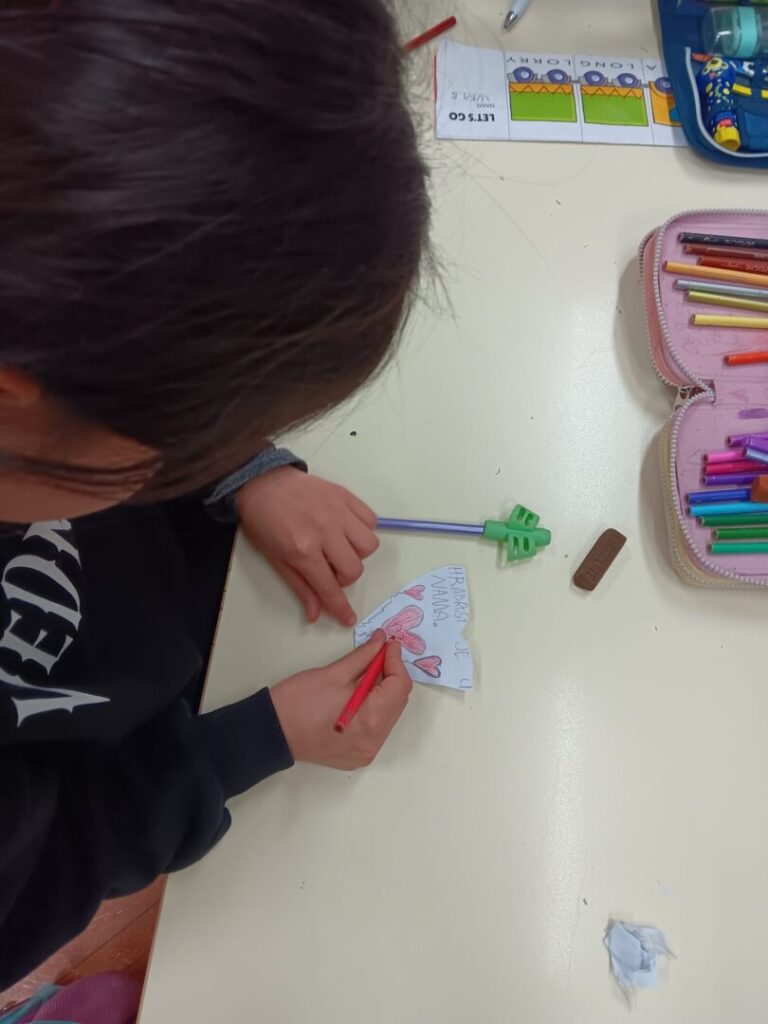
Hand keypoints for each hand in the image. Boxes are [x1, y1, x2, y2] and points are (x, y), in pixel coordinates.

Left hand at [237, 467, 377, 625]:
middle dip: (345, 577)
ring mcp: (338, 511)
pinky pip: (371, 519)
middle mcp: (325, 531)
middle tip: (330, 569)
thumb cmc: (264, 522)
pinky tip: (346, 530)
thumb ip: (300, 586)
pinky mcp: (345, 496)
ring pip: (369, 544)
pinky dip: (363, 529)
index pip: (329, 586)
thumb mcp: (275, 559)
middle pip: (355, 568)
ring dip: (357, 553)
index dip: (341, 607)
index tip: (349, 618)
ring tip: (340, 547)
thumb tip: (315, 614)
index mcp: (302, 549)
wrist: (262, 483)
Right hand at [270, 632, 411, 768]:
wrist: (272, 732)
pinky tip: (360, 696)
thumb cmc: (299, 702)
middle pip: (397, 702)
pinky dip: (374, 710)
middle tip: (379, 654)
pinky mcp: (356, 755)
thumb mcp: (334, 673)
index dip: (396, 661)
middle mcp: (374, 740)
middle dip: (392, 675)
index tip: (388, 644)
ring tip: (368, 674)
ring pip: (388, 715)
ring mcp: (366, 751)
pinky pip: (376, 728)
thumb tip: (381, 642)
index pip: (400, 686)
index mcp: (371, 719)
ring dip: (384, 693)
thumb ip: (363, 656)